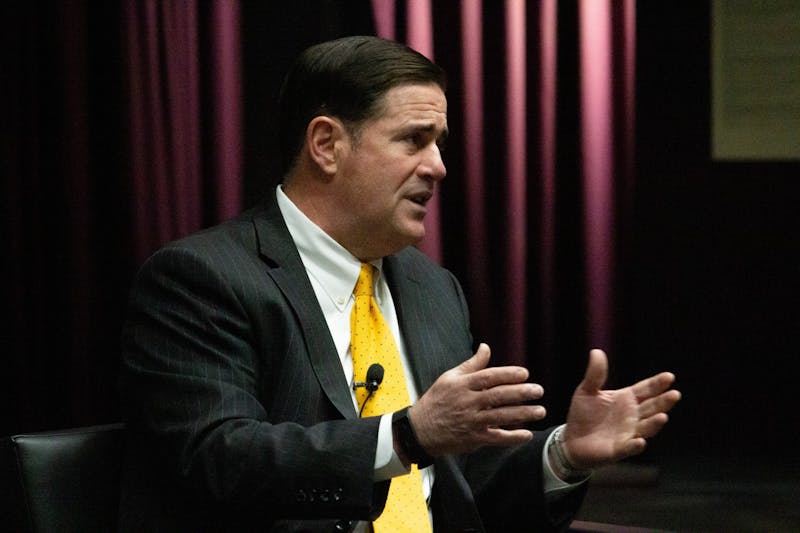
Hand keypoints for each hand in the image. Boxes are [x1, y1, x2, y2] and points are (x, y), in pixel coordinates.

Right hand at [409, 343, 545, 455]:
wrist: (420, 430)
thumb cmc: (437, 400)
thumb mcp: (449, 378)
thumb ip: (471, 364)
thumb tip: (486, 347)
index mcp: (462, 385)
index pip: (488, 377)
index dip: (507, 375)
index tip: (524, 373)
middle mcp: (468, 402)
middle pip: (498, 396)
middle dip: (520, 393)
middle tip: (538, 390)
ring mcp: (472, 421)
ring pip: (501, 417)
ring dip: (523, 414)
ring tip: (540, 411)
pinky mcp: (474, 438)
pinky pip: (497, 438)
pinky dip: (512, 437)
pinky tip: (527, 434)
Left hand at [562, 349, 680, 469]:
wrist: (572, 439)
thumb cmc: (583, 413)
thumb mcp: (586, 390)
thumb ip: (595, 374)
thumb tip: (596, 351)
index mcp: (627, 399)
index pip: (646, 389)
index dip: (658, 384)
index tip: (669, 376)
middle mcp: (632, 416)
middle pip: (652, 407)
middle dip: (663, 402)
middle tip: (674, 394)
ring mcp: (628, 433)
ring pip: (645, 428)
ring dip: (654, 423)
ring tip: (662, 416)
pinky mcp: (618, 449)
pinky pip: (628, 448)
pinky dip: (634, 445)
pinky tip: (640, 441)